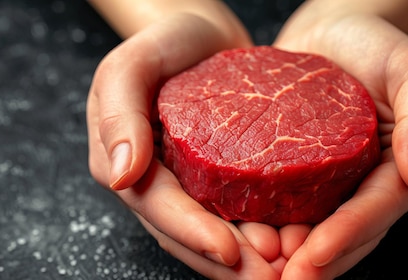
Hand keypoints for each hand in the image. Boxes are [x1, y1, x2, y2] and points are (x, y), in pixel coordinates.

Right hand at [87, 12, 282, 278]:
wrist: (201, 34)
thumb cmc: (166, 42)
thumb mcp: (131, 64)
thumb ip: (118, 113)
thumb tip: (122, 173)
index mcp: (122, 161)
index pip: (156, 206)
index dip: (191, 233)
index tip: (229, 252)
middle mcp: (151, 182)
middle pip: (184, 234)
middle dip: (224, 262)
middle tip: (272, 275)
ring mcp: (182, 185)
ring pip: (209, 234)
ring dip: (244, 259)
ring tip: (285, 267)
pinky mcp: (214, 181)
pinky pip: (232, 215)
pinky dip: (257, 235)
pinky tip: (289, 242)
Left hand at [255, 3, 407, 277]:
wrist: (328, 31)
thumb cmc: (373, 45)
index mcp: (392, 169)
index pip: (372, 213)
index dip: (345, 239)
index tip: (311, 260)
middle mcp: (357, 184)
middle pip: (341, 235)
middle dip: (312, 263)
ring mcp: (323, 182)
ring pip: (308, 230)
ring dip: (284, 256)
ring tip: (254, 270)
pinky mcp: (291, 171)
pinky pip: (279, 204)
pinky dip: (263, 225)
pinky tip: (238, 237)